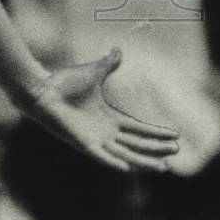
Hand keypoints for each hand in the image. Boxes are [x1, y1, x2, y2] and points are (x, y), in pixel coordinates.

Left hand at [25, 48, 179, 171]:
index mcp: (109, 117)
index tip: (177, 136)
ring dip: (143, 161)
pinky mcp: (82, 143)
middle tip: (176, 151)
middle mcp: (104, 131)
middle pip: (137, 144)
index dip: (156, 133)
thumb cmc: (64, 83)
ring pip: (125, 154)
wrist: (42, 89)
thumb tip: (118, 49)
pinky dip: (113, 163)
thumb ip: (108, 65)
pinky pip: (101, 157)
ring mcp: (94, 139)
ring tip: (163, 167)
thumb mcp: (93, 73)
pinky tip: (128, 169)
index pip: (138, 129)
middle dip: (157, 148)